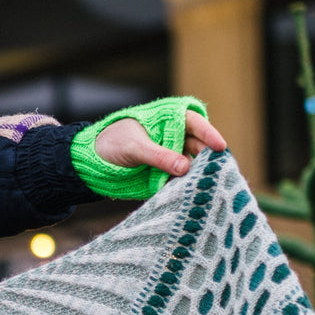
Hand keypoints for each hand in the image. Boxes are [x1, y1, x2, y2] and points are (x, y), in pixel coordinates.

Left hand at [94, 111, 226, 176]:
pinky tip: (194, 195)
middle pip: (199, 147)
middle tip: (219, 172)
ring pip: (193, 165)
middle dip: (209, 158)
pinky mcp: (167, 174)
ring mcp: (173, 156)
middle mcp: (176, 137)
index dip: (209, 134)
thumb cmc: (114, 143)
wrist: (95, 161)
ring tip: (209, 186)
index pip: (195, 123)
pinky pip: (180, 180)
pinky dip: (187, 186)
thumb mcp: (134, 147)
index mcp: (170, 120)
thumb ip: (159, 156)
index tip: (220, 147)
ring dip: (200, 175)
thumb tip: (185, 167)